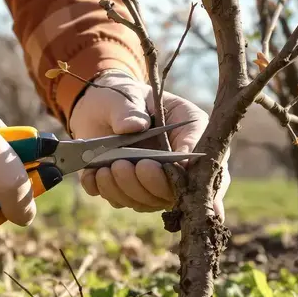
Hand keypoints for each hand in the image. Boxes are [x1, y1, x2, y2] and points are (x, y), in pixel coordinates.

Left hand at [68, 70, 228, 216]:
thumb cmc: (125, 97)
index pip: (202, 167)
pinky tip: (95, 174)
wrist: (98, 107)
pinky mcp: (126, 190)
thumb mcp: (128, 94)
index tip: (164, 166)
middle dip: (150, 183)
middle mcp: (176, 166)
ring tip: (107, 168)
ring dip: (125, 189)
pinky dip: (105, 190)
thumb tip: (133, 126)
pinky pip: (119, 200)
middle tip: (127, 165)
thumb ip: (131, 109)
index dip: (186, 175)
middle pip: (174, 192)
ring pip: (147, 202)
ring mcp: (152, 182)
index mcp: (191, 136)